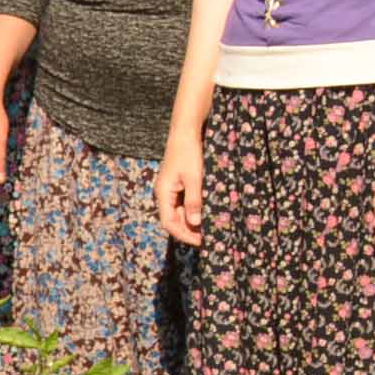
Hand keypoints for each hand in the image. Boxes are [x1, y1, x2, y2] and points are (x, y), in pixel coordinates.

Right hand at [155, 133, 206, 247]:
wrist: (185, 132)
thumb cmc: (189, 153)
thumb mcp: (194, 178)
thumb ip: (194, 200)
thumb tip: (194, 222)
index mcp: (163, 193)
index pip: (169, 223)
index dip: (184, 234)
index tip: (201, 242)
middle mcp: (164, 194)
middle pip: (174, 220)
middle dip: (189, 230)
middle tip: (209, 237)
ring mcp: (171, 189)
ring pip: (180, 212)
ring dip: (193, 221)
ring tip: (211, 227)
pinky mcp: (178, 184)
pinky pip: (184, 203)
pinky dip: (194, 210)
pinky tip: (207, 212)